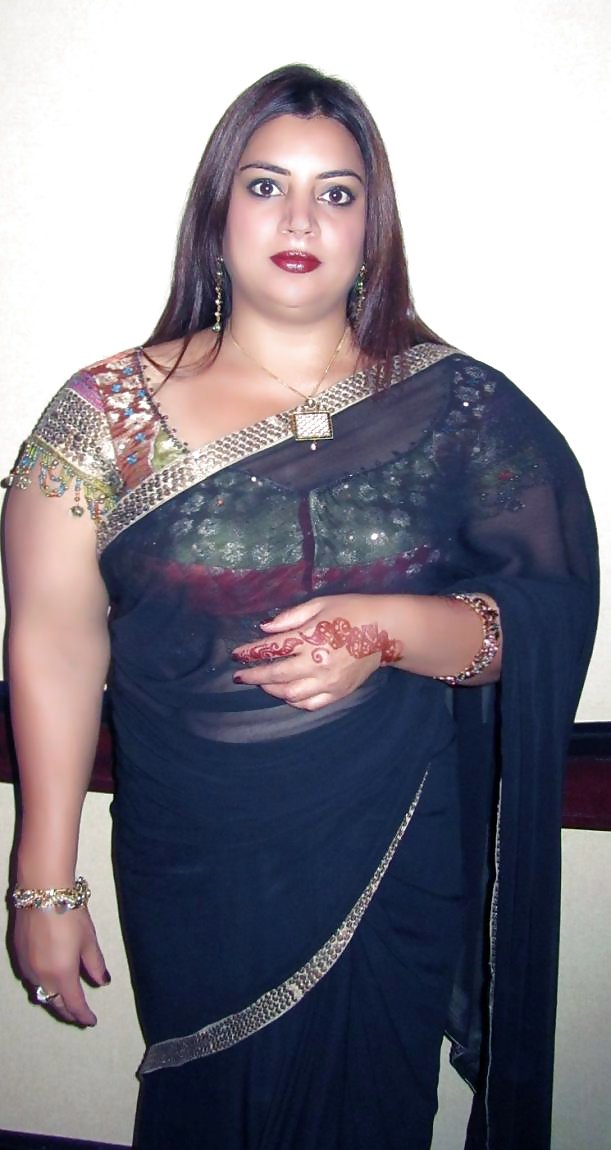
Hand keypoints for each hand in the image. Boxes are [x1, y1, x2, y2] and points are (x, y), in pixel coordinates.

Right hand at [14, 906, 108, 1025]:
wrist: (42, 891)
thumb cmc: (70, 914)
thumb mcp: (89, 940)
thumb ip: (95, 964)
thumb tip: (102, 982)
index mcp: (62, 974)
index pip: (74, 1005)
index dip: (83, 1016)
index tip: (91, 1021)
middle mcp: (41, 976)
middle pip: (54, 1003)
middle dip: (68, 1012)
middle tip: (79, 1014)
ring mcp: (26, 967)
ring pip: (40, 993)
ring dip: (53, 999)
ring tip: (66, 999)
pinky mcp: (18, 956)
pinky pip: (31, 980)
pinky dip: (42, 985)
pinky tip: (49, 979)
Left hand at [231, 595, 401, 711]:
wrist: (385, 630)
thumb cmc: (351, 611)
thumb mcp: (320, 604)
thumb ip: (291, 617)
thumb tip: (265, 628)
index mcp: (312, 637)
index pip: (272, 647)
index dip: (251, 652)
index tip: (236, 655)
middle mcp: (317, 662)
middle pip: (276, 674)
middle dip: (254, 676)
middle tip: (240, 676)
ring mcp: (328, 681)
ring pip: (290, 693)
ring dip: (271, 690)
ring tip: (262, 684)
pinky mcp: (338, 692)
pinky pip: (309, 704)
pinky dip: (293, 700)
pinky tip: (285, 693)